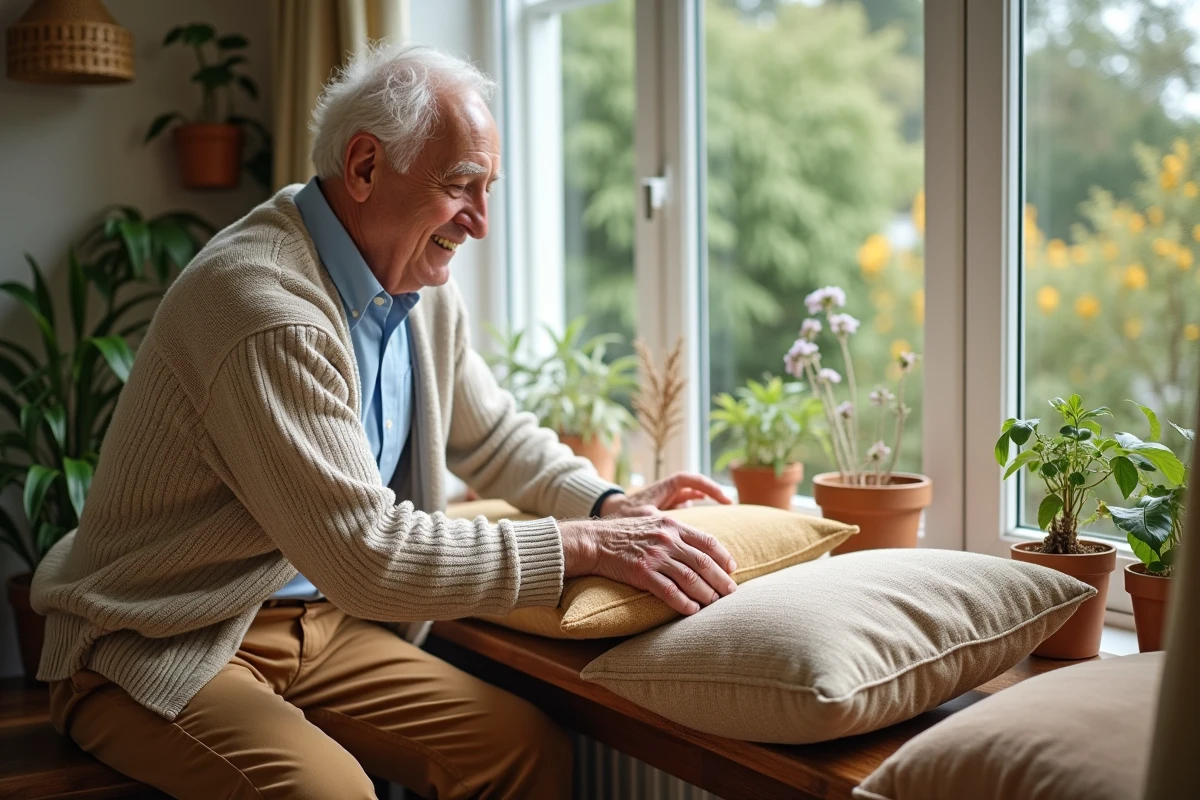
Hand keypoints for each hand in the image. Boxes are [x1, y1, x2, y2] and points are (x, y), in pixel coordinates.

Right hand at [560, 515, 736, 614]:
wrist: (594, 541)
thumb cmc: (624, 533)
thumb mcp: (653, 522)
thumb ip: (675, 531)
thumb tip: (698, 546)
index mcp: (672, 525)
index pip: (707, 541)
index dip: (723, 556)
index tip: (732, 568)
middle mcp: (667, 539)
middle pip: (704, 562)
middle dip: (721, 580)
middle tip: (731, 592)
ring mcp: (655, 556)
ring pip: (690, 578)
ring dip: (706, 594)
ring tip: (715, 603)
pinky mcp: (642, 573)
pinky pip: (669, 591)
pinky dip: (684, 603)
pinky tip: (692, 610)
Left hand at [599, 472, 732, 517]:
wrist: (613, 515)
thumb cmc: (625, 513)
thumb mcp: (640, 515)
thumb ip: (654, 516)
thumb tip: (663, 520)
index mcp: (666, 486)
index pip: (693, 479)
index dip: (710, 487)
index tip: (723, 498)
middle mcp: (670, 489)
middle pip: (698, 485)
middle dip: (714, 492)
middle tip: (730, 504)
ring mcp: (670, 497)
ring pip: (694, 495)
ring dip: (708, 500)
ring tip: (724, 512)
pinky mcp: (669, 507)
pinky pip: (688, 505)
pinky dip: (697, 510)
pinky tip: (705, 520)